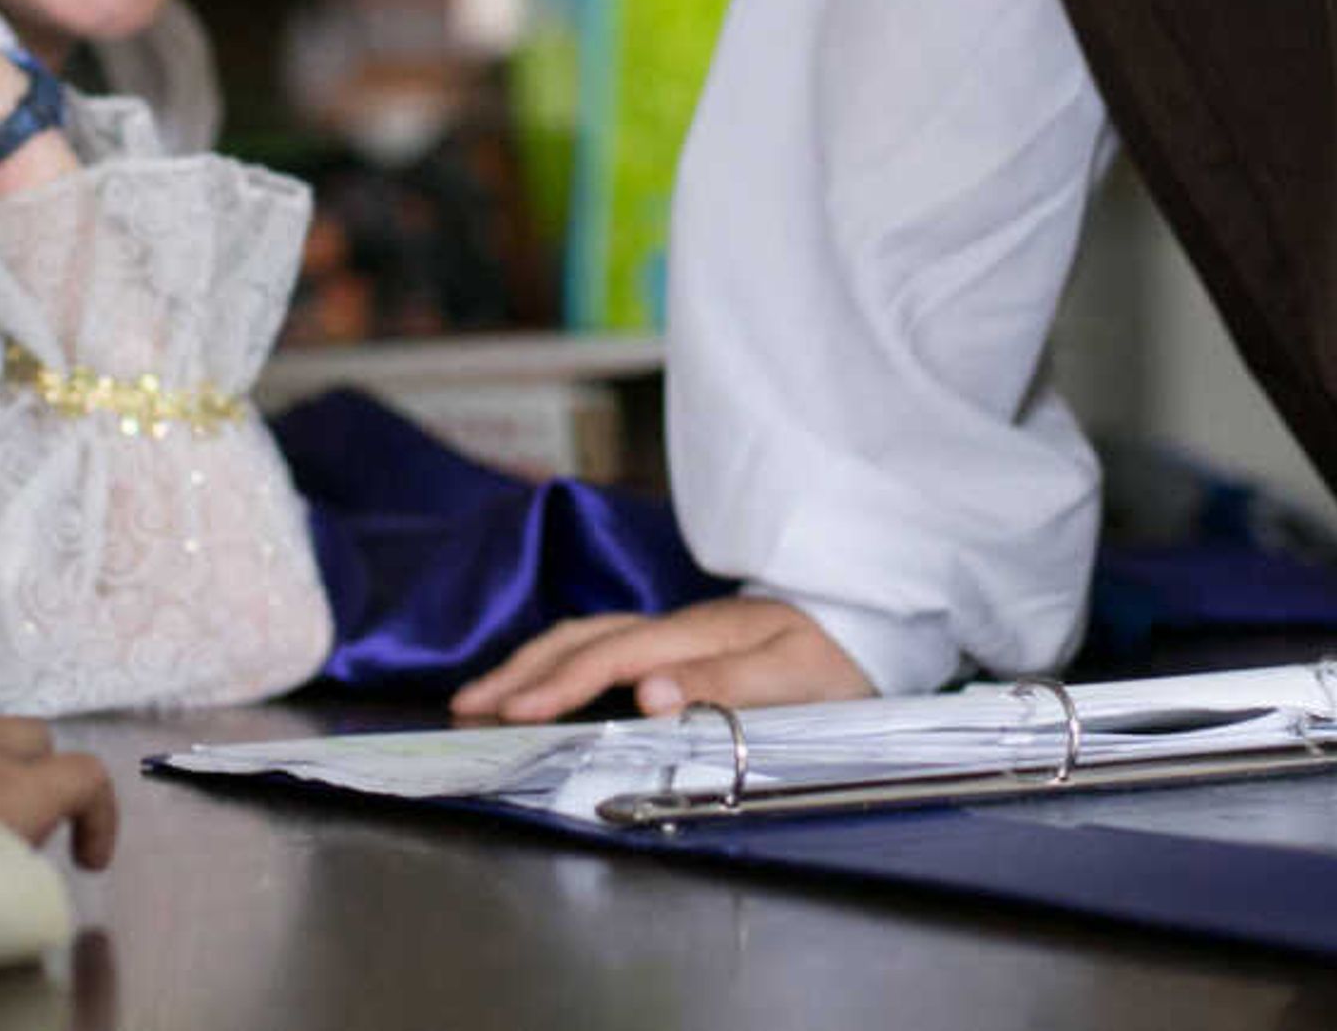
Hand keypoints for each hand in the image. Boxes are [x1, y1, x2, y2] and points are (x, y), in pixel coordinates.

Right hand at [452, 596, 872, 725]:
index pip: (614, 655)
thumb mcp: (795, 681)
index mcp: (699, 634)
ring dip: (532, 662)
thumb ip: (724, 687)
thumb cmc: (835, 662)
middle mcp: (677, 626)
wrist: (870, 628)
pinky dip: (560, 658)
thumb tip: (648, 693)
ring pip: (587, 634)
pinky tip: (541, 678)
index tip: (513, 711)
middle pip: (584, 637)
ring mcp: (676, 631)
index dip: (561, 683)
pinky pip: (604, 643)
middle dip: (522, 670)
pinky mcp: (679, 642)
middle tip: (467, 705)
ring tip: (484, 694)